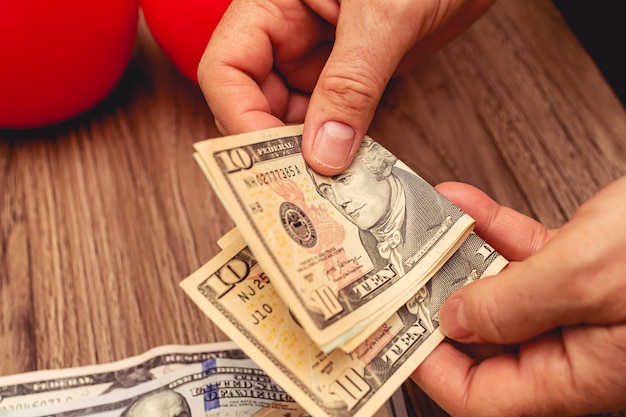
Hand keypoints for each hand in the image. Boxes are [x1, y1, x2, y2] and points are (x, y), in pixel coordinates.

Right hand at [198, 0, 495, 174]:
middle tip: (299, 188)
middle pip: (253, 101)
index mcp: (274, 4)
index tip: (271, 161)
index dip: (239, 118)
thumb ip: (351, 83)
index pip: (227, 69)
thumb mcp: (385, 15)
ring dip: (305, 154)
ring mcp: (319, 57)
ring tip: (325, 189)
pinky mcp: (351, 76)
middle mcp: (287, 33)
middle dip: (273, 146)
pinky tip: (349, 170)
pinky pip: (331, 120)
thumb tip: (323, 153)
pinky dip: (336, 148)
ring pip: (291, 118)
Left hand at [412, 177, 625, 416]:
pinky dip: (493, 230)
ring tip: (425, 228)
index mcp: (579, 375)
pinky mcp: (586, 268)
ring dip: (460, 255)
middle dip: (438, 300)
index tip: (395, 331)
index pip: (483, 396)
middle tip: (401, 273)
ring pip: (500, 289)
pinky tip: (465, 206)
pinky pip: (526, 255)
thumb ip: (514, 304)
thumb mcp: (587, 277)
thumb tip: (454, 320)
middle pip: (483, 339)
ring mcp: (578, 307)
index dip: (432, 366)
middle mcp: (575, 348)